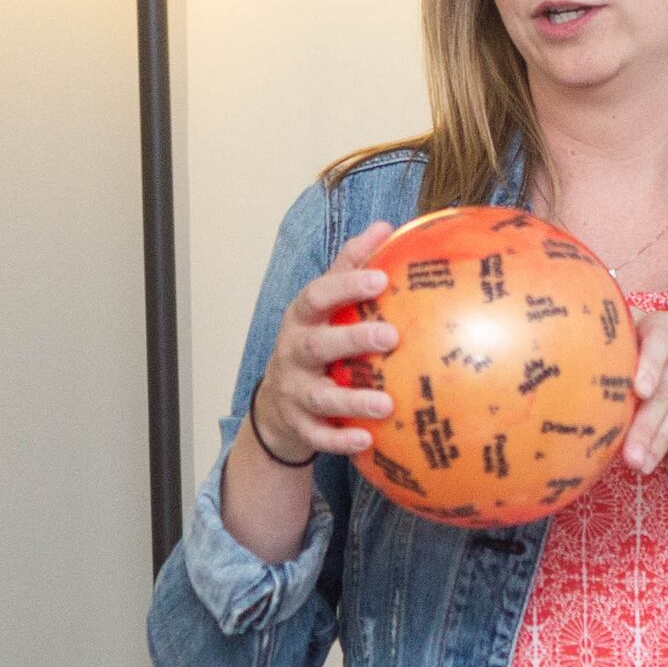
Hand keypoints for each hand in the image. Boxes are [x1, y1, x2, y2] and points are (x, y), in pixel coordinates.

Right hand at [253, 222, 398, 459]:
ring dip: (352, 400)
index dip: (346, 286)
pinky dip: (340, 440)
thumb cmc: (315, 339)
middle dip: (351, 340)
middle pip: (316, 344)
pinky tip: (369, 440)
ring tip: (387, 403)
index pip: (318, 296)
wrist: (277, 402)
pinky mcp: (298, 426)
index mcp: (302, 318)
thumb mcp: (325, 303)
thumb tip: (389, 226)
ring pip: (319, 396)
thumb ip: (352, 265)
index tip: (381, 278)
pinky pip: (318, 436)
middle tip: (391, 337)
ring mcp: (293, 390)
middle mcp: (293, 352)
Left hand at [624, 313, 667, 473]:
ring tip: (645, 462)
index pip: (656, 340)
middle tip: (629, 457)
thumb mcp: (659, 346)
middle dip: (645, 425)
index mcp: (664, 326)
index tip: (638, 391)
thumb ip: (628, 357)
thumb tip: (580, 379)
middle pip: (667, 385)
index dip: (647, 364)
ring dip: (666, 436)